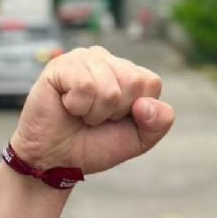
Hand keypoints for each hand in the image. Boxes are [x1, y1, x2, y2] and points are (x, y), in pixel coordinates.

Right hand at [10, 46, 174, 174]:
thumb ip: (159, 122)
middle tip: (96, 117)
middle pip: (133, 82)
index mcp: (129, 73)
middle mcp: (107, 60)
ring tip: (81, 113)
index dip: (138, 110)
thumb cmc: (96, 144)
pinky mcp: (60, 65)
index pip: (151, 82)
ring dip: (95, 112)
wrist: (57, 159)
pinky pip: (85, 86)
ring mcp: (83, 59)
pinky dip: (78, 106)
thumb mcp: (140, 140)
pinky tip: (67, 106)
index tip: (117, 118)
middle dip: (116, 111)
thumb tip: (147, 104)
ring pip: (110, 88)